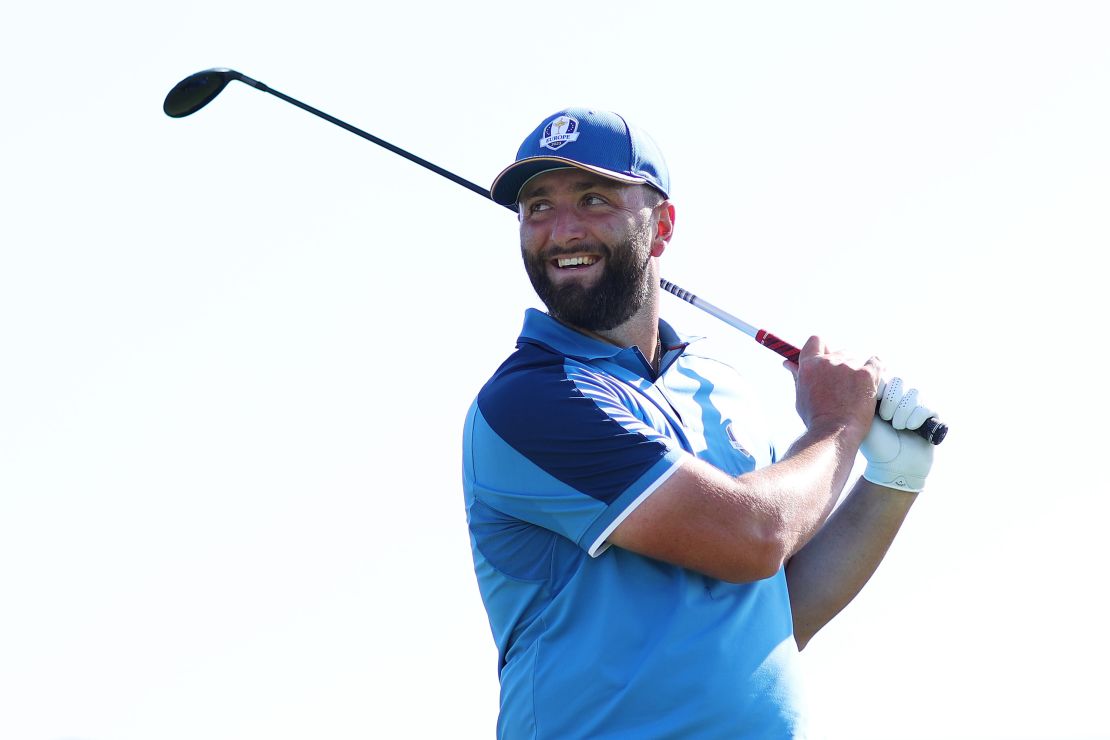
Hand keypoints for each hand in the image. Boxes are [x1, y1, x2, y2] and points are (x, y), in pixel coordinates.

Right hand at [787, 336, 881, 442]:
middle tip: (843, 384)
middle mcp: (828, 361)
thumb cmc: (816, 419)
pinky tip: (873, 379)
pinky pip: (875, 362)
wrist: (834, 434)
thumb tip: (788, 363)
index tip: (825, 358)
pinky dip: (875, 367)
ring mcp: (848, 367)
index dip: (822, 349)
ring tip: (856, 391)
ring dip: (856, 370)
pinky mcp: (867, 374)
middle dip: (841, 364)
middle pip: (838, 352)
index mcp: (809, 365)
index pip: (816, 341)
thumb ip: (798, 376)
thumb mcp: (801, 396)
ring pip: (855, 359)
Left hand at [861, 377, 935, 491]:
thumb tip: (865, 373)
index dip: (880, 391)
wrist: (892, 466)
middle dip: (891, 400)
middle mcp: (901, 396)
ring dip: (902, 412)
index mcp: (883, 394)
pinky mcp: (932, 415)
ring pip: (913, 393)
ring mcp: (917, 404)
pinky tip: (909, 428)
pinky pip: (926, 406)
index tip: (874, 408)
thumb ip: (865, 395)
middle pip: (899, 381)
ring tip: (897, 426)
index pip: (884, 376)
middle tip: (885, 418)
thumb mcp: (864, 417)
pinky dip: (915, 418)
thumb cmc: (875, 443)